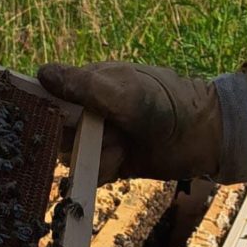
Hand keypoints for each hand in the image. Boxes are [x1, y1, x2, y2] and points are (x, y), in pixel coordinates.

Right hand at [38, 61, 221, 183]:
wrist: (205, 136)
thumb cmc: (166, 103)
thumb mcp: (124, 91)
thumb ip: (83, 86)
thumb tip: (41, 73)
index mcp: (87, 84)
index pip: (48, 94)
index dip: (44, 108)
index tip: (53, 119)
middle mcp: (87, 111)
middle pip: (56, 130)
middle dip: (76, 137)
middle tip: (104, 133)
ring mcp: (97, 138)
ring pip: (71, 154)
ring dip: (93, 154)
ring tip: (121, 147)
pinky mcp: (107, 162)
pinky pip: (87, 172)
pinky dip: (101, 170)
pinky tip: (122, 161)